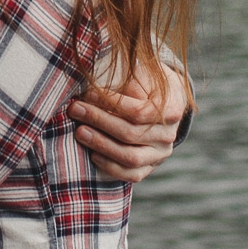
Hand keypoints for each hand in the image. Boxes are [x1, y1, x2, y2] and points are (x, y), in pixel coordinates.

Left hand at [69, 61, 190, 183]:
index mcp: (171, 110)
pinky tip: (93, 154)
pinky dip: (111, 166)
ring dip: (102, 145)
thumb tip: (100, 86)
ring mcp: (160, 155)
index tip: (86, 94)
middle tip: (75, 110)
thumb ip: (128, 80)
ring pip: (131, 158)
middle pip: (131, 134)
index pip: (138, 111)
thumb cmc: (147, 84)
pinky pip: (132, 175)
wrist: (164, 103)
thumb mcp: (143, 74)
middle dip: (99, 121)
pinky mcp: (150, 167)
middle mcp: (168, 136)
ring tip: (80, 132)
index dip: (109, 103)